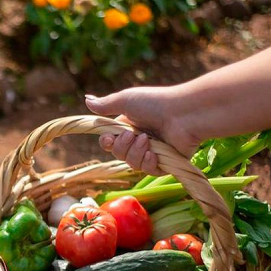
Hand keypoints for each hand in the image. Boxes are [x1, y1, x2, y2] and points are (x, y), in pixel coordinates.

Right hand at [85, 87, 201, 175]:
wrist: (184, 114)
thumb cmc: (156, 103)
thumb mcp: (126, 100)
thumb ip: (105, 104)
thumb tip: (86, 99)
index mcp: (129, 126)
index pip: (110, 142)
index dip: (107, 143)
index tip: (108, 139)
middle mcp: (140, 140)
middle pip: (118, 155)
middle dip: (122, 147)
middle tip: (133, 135)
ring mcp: (153, 152)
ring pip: (132, 164)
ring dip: (136, 153)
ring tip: (147, 140)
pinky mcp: (165, 163)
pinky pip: (148, 171)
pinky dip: (148, 163)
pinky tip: (154, 154)